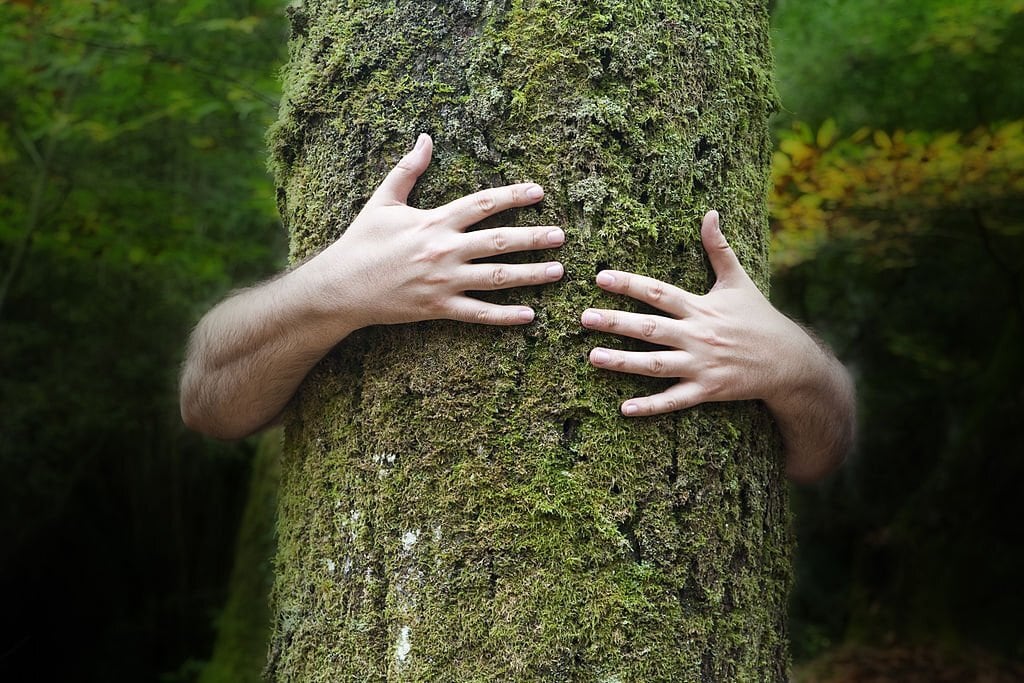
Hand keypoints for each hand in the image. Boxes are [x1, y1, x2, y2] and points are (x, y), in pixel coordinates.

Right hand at [311, 133, 564, 328]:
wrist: (340, 287)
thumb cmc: (361, 242)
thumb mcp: (382, 200)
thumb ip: (407, 169)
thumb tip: (425, 137)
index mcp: (434, 221)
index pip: (483, 204)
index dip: (513, 196)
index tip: (539, 192)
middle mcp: (444, 250)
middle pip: (499, 242)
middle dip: (533, 238)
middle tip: (561, 236)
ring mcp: (443, 281)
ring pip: (496, 278)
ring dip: (530, 275)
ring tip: (558, 271)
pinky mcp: (438, 309)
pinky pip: (478, 314)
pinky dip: (505, 316)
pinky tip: (530, 315)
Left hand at [581, 210, 814, 415]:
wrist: (789, 361)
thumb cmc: (758, 318)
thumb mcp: (739, 281)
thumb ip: (719, 248)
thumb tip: (710, 212)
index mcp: (701, 308)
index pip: (659, 293)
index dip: (629, 284)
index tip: (600, 278)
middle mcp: (698, 336)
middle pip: (651, 328)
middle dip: (617, 323)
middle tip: (584, 318)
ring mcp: (702, 365)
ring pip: (656, 365)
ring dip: (623, 362)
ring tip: (593, 357)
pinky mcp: (707, 390)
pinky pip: (674, 400)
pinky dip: (651, 406)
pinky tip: (625, 408)